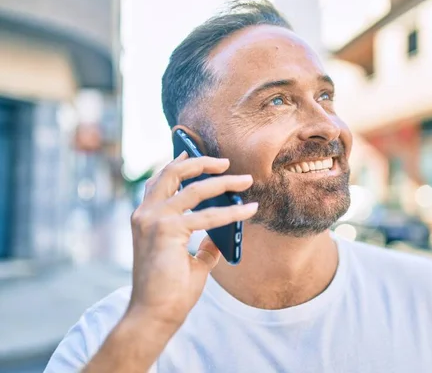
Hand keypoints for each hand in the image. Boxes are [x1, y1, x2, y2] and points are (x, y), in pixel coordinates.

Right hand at [126, 151, 256, 329]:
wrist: (154, 314)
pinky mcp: (166, 231)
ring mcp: (153, 220)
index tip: (194, 153)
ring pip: (193, 189)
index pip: (160, 181)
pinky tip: (250, 209)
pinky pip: (207, 216)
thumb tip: (221, 238)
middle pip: (172, 173)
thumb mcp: (189, 260)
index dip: (178, 164)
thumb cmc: (169, 290)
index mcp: (144, 218)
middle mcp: (145, 214)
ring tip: (246, 180)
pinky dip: (231, 212)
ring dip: (224, 182)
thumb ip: (203, 246)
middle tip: (225, 162)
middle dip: (200, 162)